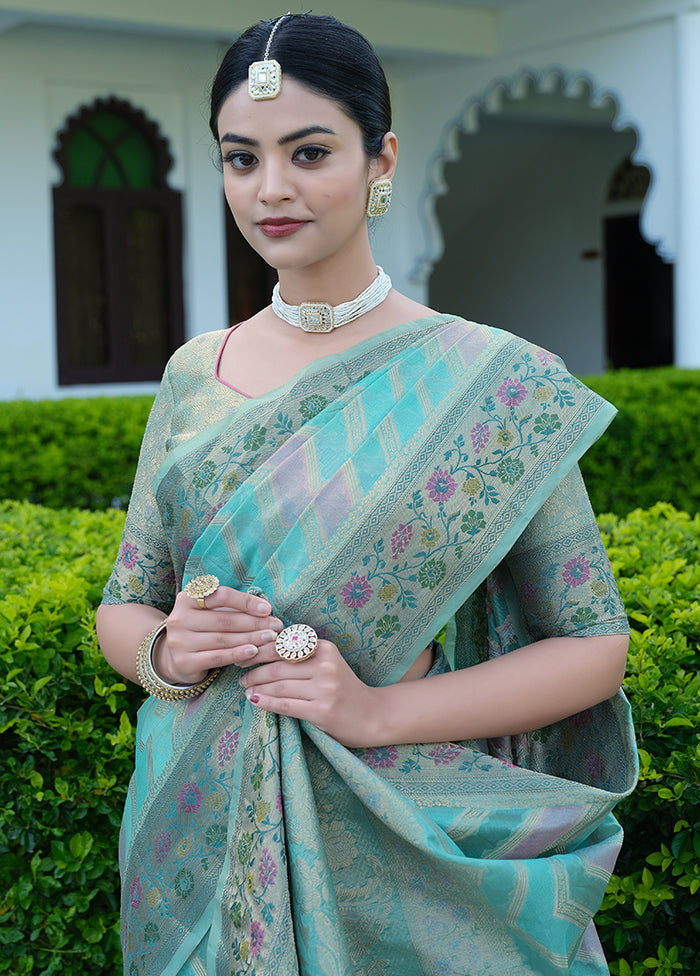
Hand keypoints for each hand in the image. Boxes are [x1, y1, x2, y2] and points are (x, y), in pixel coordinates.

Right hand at [153, 586, 282, 684]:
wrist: (173, 656)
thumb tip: (265, 609)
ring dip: (251, 638)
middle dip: (254, 622)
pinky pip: (217, 657)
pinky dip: (237, 654)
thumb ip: (230, 608)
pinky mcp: (184, 661)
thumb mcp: (209, 612)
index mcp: (187, 599)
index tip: (267, 608)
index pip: (220, 596)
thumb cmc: (201, 629)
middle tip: (276, 626)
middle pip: (224, 619)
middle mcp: (179, 618)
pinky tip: (253, 651)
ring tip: (270, 638)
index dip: (245, 602)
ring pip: (223, 639)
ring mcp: (179, 641)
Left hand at [239, 637, 379, 747]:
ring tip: (245, 689)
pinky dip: (266, 703)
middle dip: (254, 671)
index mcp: (325, 649)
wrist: (374, 715)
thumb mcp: (328, 664)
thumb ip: (302, 657)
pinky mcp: (322, 711)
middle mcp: (325, 665)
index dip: (259, 650)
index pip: (283, 646)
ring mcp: (325, 688)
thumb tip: (262, 651)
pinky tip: (254, 701)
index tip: (243, 655)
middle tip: (240, 676)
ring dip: (257, 688)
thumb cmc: (345, 689)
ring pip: (279, 686)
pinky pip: (286, 705)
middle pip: (278, 666)